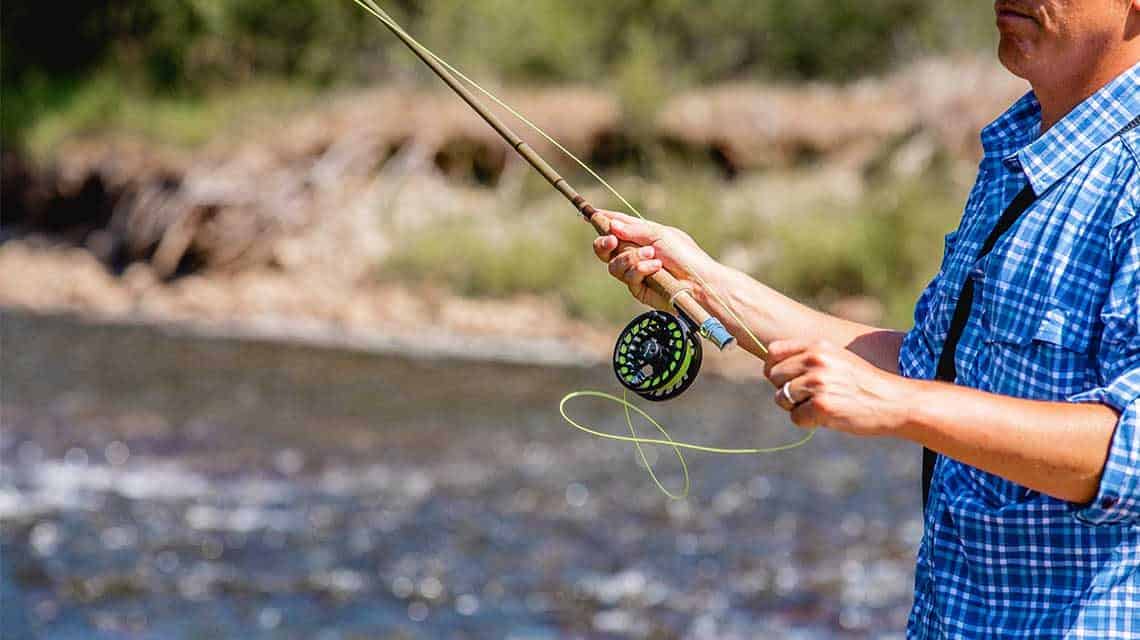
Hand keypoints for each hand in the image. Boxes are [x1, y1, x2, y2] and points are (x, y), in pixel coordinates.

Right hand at [592, 210, 718, 309]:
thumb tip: (611, 226)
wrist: (698, 282)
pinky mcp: (638, 288)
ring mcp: (635, 271)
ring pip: (614, 264)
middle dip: (604, 243)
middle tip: (611, 241)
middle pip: (605, 248)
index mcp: (641, 235)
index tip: (589, 213)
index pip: (617, 225)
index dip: (602, 219)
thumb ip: (634, 230)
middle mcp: (635, 253)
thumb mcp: (660, 234)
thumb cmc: (685, 255)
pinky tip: (655, 268)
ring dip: (631, 258)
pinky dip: (640, 270)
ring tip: (653, 257)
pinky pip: (627, 277)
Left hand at [764, 338, 907, 436]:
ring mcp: (817, 383)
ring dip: (796, 407)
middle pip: (774, 376)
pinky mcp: (821, 406)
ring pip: (781, 397)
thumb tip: (770, 370)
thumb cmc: (863, 384)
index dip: (774, 367)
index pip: (773, 351)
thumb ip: (808, 359)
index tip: (785, 378)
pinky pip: (795, 417)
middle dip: (786, 389)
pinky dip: (808, 422)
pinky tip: (828, 417)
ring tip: (821, 405)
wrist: (895, 402)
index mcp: (818, 345)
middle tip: (809, 397)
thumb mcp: (837, 358)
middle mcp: (815, 360)